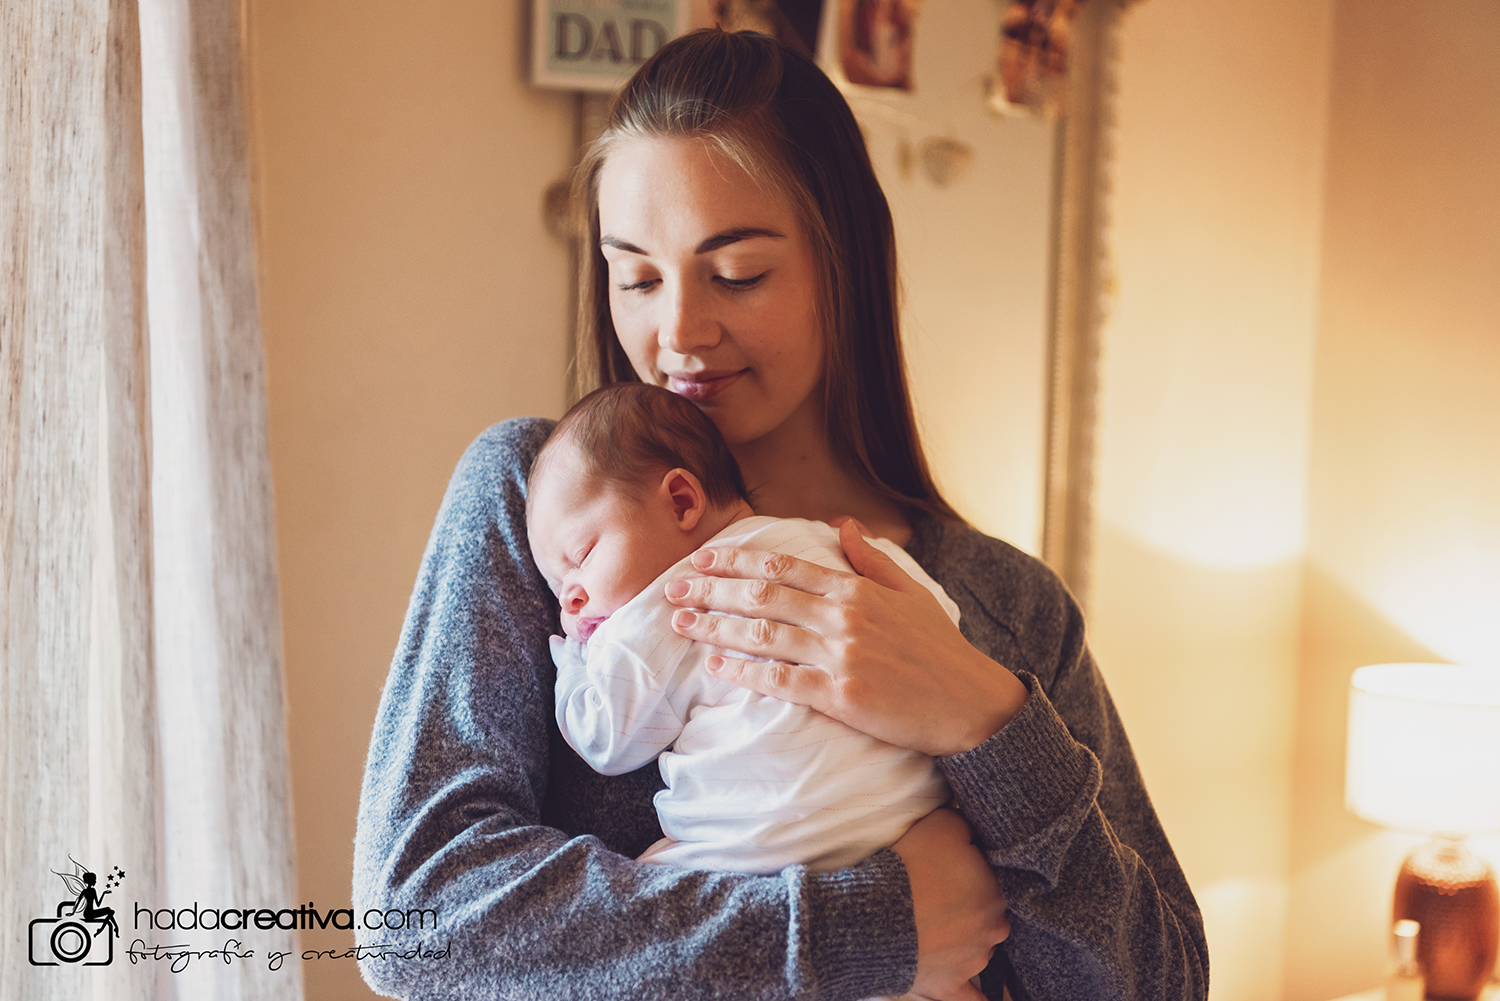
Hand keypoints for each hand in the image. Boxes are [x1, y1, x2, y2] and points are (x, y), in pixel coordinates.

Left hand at [663, 518, 1027, 755]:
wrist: (971, 704)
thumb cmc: (941, 650)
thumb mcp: (912, 594)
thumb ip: (872, 559)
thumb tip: (842, 525)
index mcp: (857, 590)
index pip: (783, 567)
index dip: (736, 561)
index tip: (702, 559)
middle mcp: (844, 617)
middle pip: (762, 597)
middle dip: (711, 590)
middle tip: (672, 588)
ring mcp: (841, 657)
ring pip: (762, 635)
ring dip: (715, 627)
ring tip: (680, 624)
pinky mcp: (841, 697)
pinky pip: (779, 681)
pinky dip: (742, 671)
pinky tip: (713, 665)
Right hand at [893, 809, 1008, 1000]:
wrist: (876, 914)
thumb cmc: (909, 867)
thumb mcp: (942, 824)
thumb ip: (966, 827)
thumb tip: (970, 835)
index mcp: (994, 894)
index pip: (987, 882)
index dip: (966, 875)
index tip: (944, 871)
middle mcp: (991, 931)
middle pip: (987, 917)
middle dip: (968, 909)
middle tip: (937, 898)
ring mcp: (972, 963)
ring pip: (978, 951)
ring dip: (963, 942)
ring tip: (932, 930)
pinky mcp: (949, 986)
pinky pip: (973, 999)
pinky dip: (978, 996)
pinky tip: (985, 997)